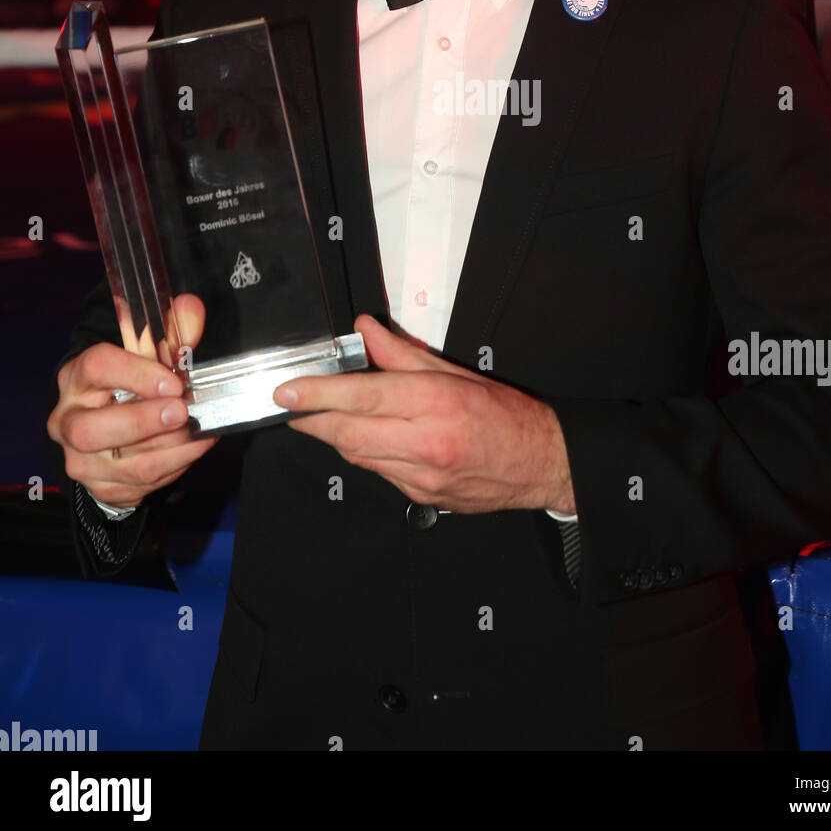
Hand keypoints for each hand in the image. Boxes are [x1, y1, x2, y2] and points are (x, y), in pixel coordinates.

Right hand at [47, 294, 217, 509]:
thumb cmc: (131, 384)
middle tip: (182, 412)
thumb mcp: (149, 354)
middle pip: (93, 429)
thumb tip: (191, 308)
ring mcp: (80, 460)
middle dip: (143, 422)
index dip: (136, 374)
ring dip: (171, 449)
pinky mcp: (101, 487)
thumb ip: (173, 331)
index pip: (96, 368)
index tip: (174, 381)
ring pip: (124, 465)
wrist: (110, 426)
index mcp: (78, 378)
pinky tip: (194, 448)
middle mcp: (68, 421)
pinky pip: (141, 484)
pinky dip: (175, 467)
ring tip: (198, 432)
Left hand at [273, 314, 575, 515]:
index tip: (288, 389)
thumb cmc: (507, 415)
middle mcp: (426, 442)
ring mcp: (422, 476)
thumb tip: (365, 332)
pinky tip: (366, 437)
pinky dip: (364, 453)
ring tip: (325, 415)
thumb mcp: (456, 372)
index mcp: (436, 402)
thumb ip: (403, 354)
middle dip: (312, 419)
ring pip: (357, 456)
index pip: (362, 395)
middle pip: (348, 432)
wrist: (542, 464)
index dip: (318, 393)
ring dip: (335, 435)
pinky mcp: (421, 498)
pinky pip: (378, 473)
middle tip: (290, 404)